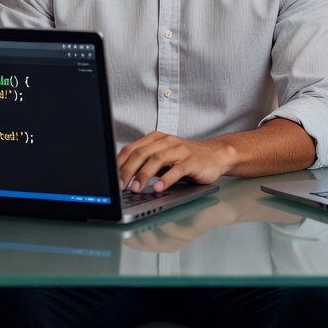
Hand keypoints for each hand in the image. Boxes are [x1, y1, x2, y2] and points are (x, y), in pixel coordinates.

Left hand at [117, 130, 234, 192]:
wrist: (215, 155)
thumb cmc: (186, 158)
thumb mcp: (163, 157)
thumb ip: (146, 163)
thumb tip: (123, 177)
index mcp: (156, 139)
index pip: (132, 148)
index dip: (120, 163)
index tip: (111, 177)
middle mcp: (167, 141)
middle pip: (142, 153)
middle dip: (128, 170)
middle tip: (120, 185)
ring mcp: (180, 150)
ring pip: (157, 159)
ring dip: (144, 175)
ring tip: (136, 189)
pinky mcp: (192, 161)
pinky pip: (177, 169)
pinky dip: (166, 179)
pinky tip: (158, 188)